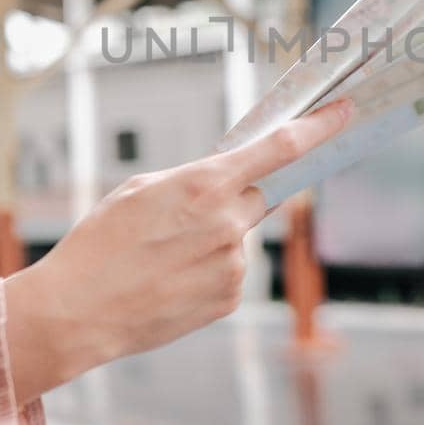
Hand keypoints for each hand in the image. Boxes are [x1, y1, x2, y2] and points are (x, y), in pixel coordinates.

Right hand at [3, 98, 352, 400]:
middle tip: (185, 217)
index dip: (319, 127)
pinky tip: (169, 280)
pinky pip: (229, 270)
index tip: (347, 111)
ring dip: (211, 239)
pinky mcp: (228, 298)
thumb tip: (225, 182)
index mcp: (205, 185)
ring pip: (237, 237)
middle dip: (231, 199)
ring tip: (161, 258)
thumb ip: (193, 180)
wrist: (76, 313)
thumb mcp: (139, 191)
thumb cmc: (100, 244)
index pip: (279, 148)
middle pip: (255, 196)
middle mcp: (228, 223)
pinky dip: (206, 270)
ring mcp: (232, 264)